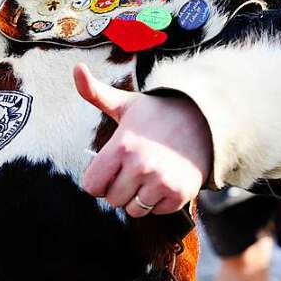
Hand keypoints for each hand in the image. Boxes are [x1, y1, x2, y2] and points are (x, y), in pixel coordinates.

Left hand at [73, 64, 212, 216]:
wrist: (204, 121)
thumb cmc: (156, 114)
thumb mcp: (124, 103)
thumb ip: (94, 92)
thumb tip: (76, 68)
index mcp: (121, 146)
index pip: (92, 186)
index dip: (98, 179)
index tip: (109, 168)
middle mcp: (140, 166)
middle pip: (112, 199)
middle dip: (117, 187)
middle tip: (131, 169)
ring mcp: (162, 182)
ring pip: (133, 209)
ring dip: (136, 197)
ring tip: (147, 175)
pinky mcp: (180, 194)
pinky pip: (155, 212)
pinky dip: (157, 202)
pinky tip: (163, 181)